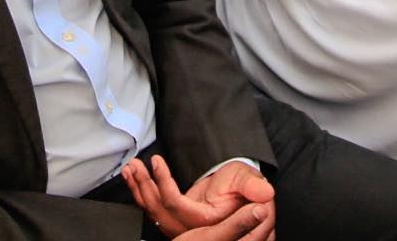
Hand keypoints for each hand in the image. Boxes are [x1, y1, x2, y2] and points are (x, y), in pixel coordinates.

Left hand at [121, 154, 275, 238]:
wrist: (244, 195)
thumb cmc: (246, 187)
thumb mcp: (250, 181)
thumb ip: (253, 187)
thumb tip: (265, 194)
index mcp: (212, 223)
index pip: (181, 210)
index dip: (165, 188)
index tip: (157, 164)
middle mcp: (196, 231)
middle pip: (163, 213)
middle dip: (146, 186)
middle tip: (136, 164)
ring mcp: (186, 228)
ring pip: (156, 213)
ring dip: (140, 189)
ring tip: (131, 168)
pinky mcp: (178, 222)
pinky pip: (155, 211)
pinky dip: (142, 194)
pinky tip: (133, 179)